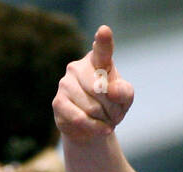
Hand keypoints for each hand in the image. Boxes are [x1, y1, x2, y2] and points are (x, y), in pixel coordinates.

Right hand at [53, 25, 133, 142]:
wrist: (93, 128)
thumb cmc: (111, 106)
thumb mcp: (125, 99)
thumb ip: (124, 92)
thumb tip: (111, 90)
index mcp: (97, 59)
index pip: (102, 49)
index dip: (103, 40)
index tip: (104, 32)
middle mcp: (78, 67)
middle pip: (101, 89)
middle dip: (112, 107)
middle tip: (114, 114)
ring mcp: (65, 84)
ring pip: (92, 106)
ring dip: (104, 119)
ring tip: (105, 121)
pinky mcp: (58, 102)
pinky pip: (80, 118)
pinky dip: (94, 127)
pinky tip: (100, 129)